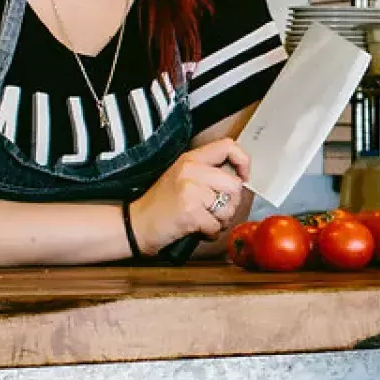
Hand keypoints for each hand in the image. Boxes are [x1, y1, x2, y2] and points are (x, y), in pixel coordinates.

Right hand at [129, 139, 251, 253]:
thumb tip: (238, 178)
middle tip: (216, 210)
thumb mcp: (181, 176)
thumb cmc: (160, 204)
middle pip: (235, 185)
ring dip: (220, 220)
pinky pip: (216, 225)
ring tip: (204, 220)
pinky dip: (210, 233)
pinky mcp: (190, 212)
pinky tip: (198, 229)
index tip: (243, 177)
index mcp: (191, 159)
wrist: (136, 224)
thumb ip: (207, 172)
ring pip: (228, 208)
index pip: (228, 146)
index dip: (243, 162)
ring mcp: (191, 191)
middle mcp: (191, 171)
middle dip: (231, 203)